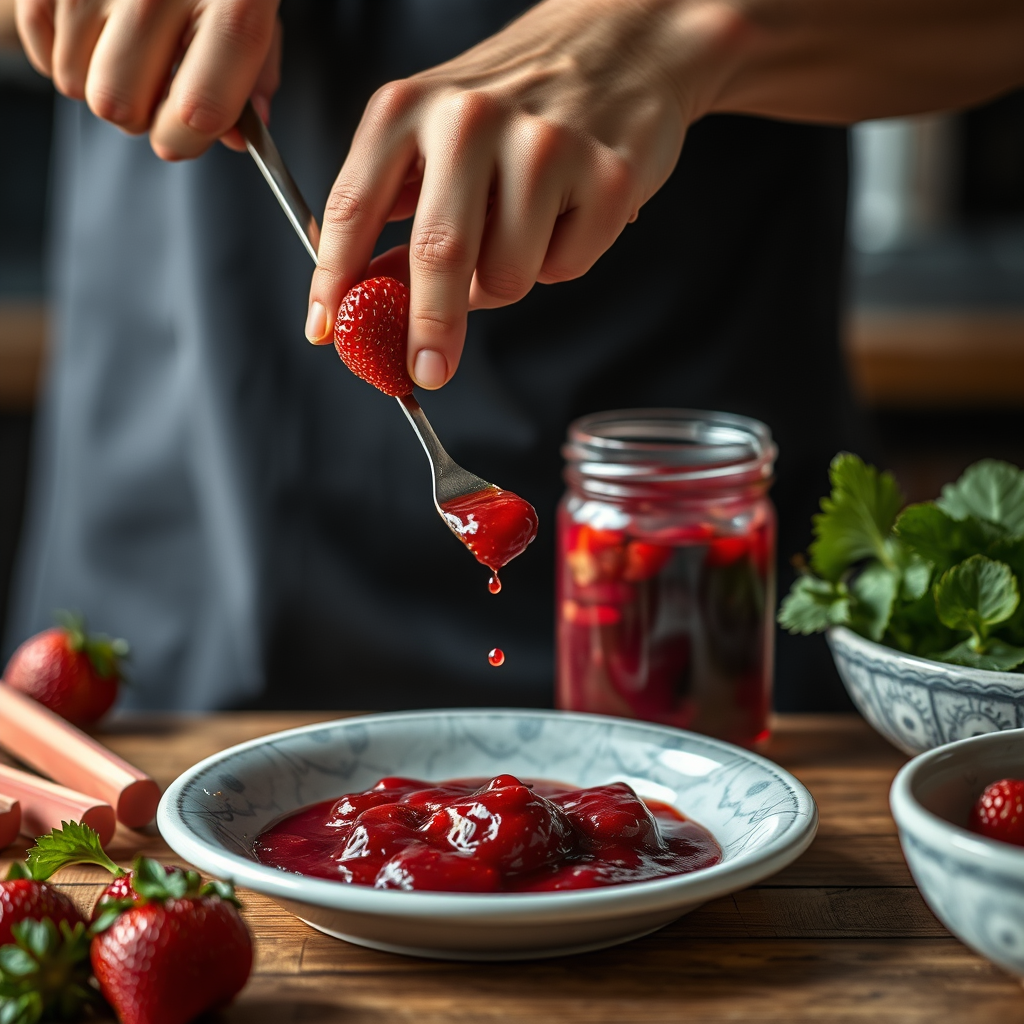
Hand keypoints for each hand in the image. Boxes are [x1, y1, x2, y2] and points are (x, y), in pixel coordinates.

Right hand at [14, 0, 280, 157]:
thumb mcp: (255, 14)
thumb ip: (254, 80)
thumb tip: (236, 139)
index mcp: (231, 3)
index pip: (198, 110)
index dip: (187, 140)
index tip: (186, 134)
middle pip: (120, 106)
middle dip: (139, 116)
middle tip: (156, 89)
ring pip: (76, 84)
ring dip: (102, 85)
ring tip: (129, 52)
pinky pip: (44, 52)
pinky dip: (67, 56)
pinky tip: (98, 32)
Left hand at [306, 0, 730, 388]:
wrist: (622, 39)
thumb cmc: (515, 101)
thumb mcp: (434, 133)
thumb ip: (395, 208)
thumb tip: (363, 294)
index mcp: (407, 107)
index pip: (351, 209)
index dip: (333, 282)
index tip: (325, 333)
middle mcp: (469, 119)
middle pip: (438, 255)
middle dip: (428, 329)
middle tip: (426, 370)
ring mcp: (545, 144)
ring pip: (508, 276)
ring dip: (508, 280)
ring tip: (526, 229)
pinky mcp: (607, 173)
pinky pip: (567, 267)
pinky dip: (564, 260)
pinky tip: (570, 214)